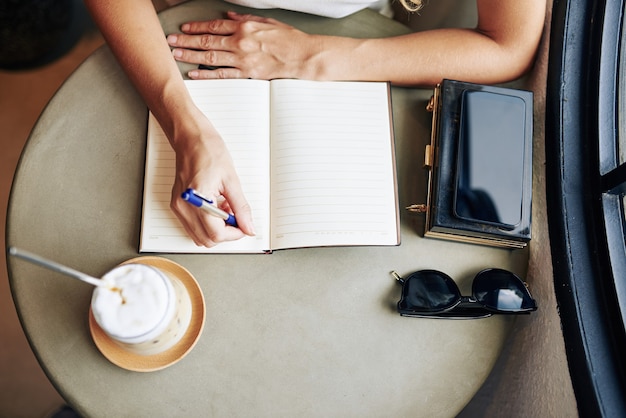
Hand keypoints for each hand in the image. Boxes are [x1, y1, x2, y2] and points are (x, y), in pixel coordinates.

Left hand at [167, 11, 320, 79]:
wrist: (303, 56)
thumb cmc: (290, 39)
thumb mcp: (268, 21)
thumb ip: (246, 18)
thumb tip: (230, 15)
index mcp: (245, 27)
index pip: (214, 26)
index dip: (196, 27)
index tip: (184, 28)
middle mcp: (240, 42)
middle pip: (207, 40)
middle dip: (186, 41)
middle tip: (170, 42)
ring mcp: (243, 59)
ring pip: (210, 57)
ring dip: (190, 56)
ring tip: (176, 55)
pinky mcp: (248, 74)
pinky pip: (223, 74)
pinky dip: (206, 74)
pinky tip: (194, 73)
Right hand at [169, 110, 254, 246]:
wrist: (191, 139)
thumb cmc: (209, 152)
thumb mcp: (232, 181)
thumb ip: (241, 208)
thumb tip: (248, 226)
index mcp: (198, 200)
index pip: (216, 234)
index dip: (234, 233)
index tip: (244, 226)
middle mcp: (184, 207)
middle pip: (207, 239)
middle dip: (225, 232)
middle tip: (236, 217)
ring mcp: (178, 207)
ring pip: (199, 236)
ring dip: (216, 229)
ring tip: (225, 209)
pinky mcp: (177, 205)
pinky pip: (193, 226)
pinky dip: (207, 223)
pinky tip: (216, 207)